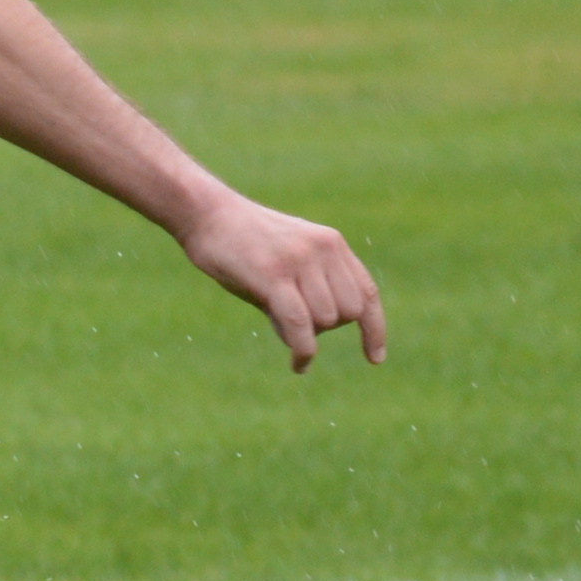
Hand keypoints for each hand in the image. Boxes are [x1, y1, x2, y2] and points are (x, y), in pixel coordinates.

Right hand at [176, 190, 386, 371]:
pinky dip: (303, 351)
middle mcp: (323, 249)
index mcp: (331, 243)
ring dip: (307, 336)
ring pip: (326, 320)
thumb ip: (307, 290)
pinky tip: (298, 365)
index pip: (367, 292)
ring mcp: (299, 261)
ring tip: (277, 323)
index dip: (373, 328)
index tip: (374, 358)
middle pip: (349, 312)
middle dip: (327, 328)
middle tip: (295, 323)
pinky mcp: (273, 276)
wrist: (206, 214)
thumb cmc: (241, 245)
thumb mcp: (285, 262)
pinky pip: (301, 325)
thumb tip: (309, 338)